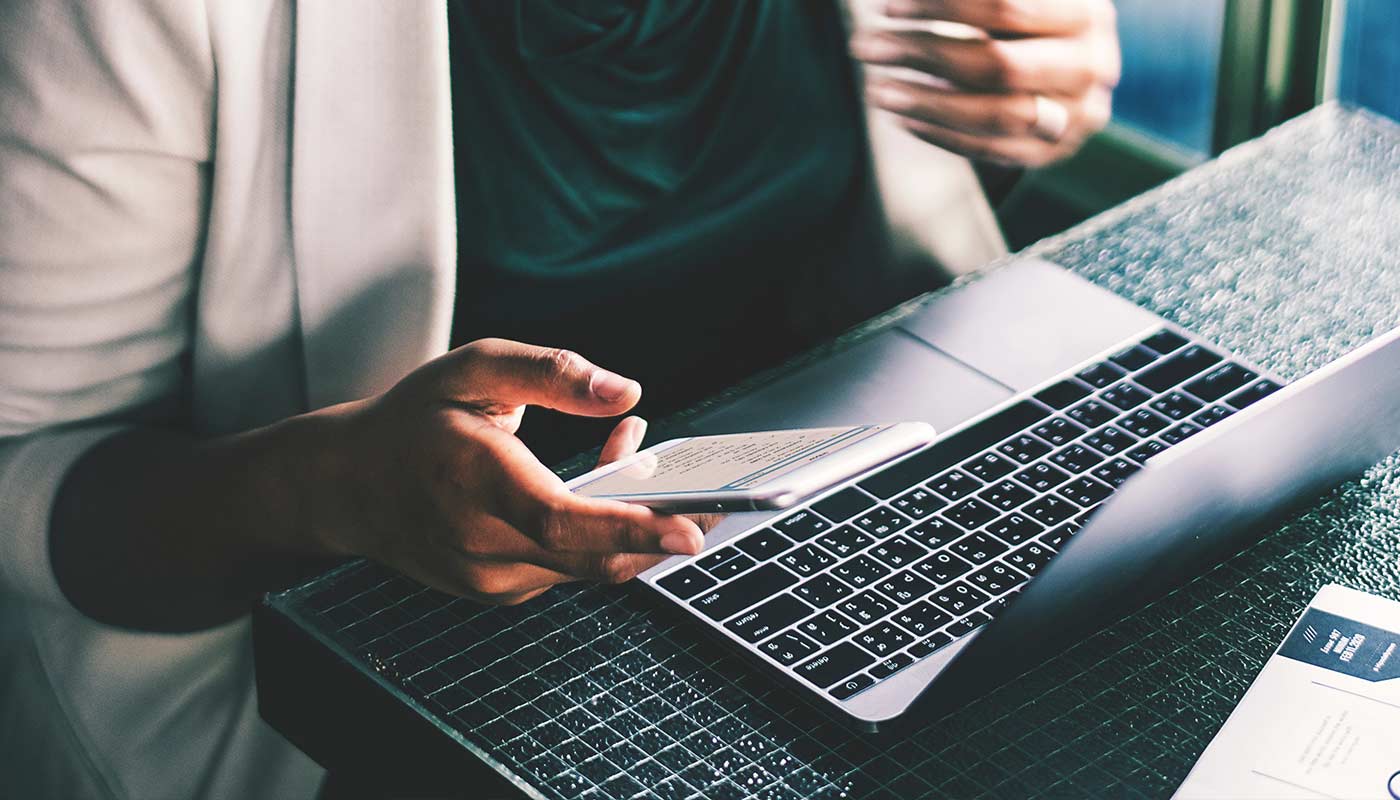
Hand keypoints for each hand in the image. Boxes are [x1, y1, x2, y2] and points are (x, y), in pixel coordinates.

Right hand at [315, 338, 704, 604]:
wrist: (346, 487)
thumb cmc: (413, 420)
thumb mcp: (473, 368)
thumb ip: (551, 373)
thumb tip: (626, 393)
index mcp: (473, 481)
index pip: (562, 520)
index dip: (631, 529)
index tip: (689, 530)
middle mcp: (481, 543)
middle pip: (593, 557)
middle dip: (663, 533)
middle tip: (719, 503)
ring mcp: (490, 578)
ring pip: (589, 565)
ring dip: (633, 525)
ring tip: (653, 467)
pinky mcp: (501, 591)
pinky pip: (569, 568)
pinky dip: (600, 535)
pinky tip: (608, 488)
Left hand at [851, 0, 1119, 167]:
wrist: (1072, 62)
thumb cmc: (1030, 17)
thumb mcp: (1017, 1)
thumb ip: (974, 2)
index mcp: (1087, 12)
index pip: (1005, 6)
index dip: (941, 4)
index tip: (890, 6)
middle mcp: (1091, 65)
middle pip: (997, 64)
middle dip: (923, 54)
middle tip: (868, 48)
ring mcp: (1076, 115)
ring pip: (994, 115)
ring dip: (925, 103)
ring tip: (877, 90)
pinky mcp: (1053, 151)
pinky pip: (991, 151)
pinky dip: (941, 135)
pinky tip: (904, 118)